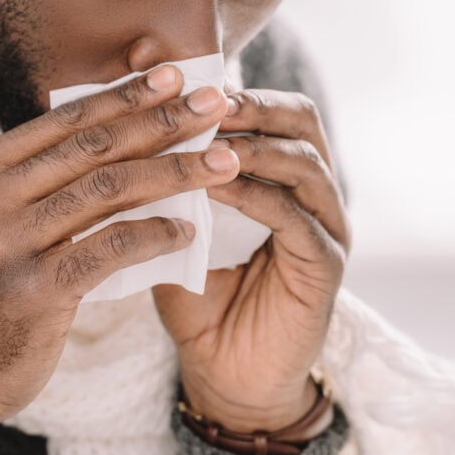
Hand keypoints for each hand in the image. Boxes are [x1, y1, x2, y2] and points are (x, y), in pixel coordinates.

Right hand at [0, 65, 239, 440]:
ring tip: (222, 162)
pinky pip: (108, 250)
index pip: (64, 121)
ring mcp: (5, 245)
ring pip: (106, 191)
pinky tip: (187, 230)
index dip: (124, 95)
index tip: (175, 76)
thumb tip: (124, 134)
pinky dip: (154, 236)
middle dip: (161, 121)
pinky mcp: (31, 292)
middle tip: (214, 103)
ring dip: (173, 173)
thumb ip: (42, 181)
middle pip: (91, 147)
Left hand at [153, 89, 350, 432]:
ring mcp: (327, 229)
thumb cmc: (199, 296)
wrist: (223, 372)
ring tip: (205, 137)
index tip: (185, 82)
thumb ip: (169, 180)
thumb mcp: (179, 225)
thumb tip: (128, 123)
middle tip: (204, 99)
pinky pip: (296, 219)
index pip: (274, 111)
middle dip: (252, 105)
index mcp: (284, 177)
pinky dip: (256, 196)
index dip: (234, 91)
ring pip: (305, 164)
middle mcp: (315, 195)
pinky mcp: (326, 267)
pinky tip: (215, 187)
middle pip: (302, 122)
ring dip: (253, 146)